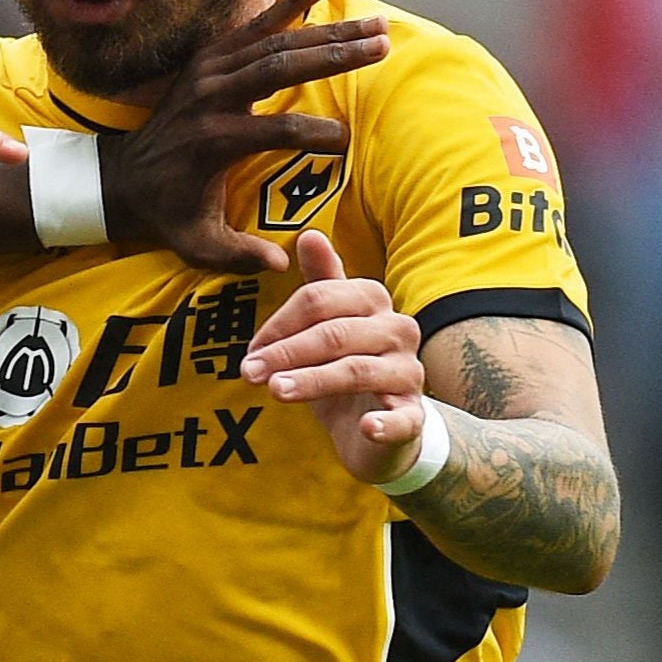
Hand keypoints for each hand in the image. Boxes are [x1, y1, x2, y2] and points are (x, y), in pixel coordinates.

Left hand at [104, 0, 390, 272]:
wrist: (121, 178)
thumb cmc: (167, 213)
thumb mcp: (197, 244)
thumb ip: (238, 255)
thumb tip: (282, 264)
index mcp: (214, 141)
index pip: (276, 132)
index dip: (313, 136)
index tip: (346, 142)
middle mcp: (212, 98)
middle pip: (281, 68)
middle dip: (335, 55)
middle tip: (382, 47)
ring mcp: (210, 71)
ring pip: (275, 41)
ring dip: (328, 29)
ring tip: (376, 24)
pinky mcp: (210, 57)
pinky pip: (256, 25)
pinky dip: (292, 3)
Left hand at [239, 230, 426, 484]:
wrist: (381, 425)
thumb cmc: (346, 366)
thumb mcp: (329, 325)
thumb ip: (322, 283)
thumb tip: (311, 234)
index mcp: (373, 301)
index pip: (320, 299)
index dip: (280, 324)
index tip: (251, 350)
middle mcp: (398, 330)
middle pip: (335, 333)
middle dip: (287, 352)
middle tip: (248, 372)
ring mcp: (409, 372)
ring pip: (357, 370)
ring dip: (312, 381)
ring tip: (275, 391)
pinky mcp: (413, 415)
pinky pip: (403, 418)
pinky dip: (386, 424)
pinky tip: (366, 427)